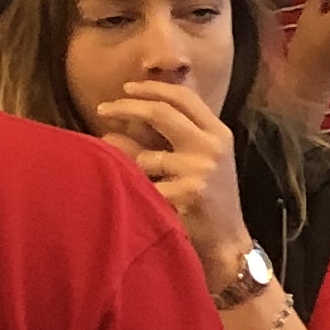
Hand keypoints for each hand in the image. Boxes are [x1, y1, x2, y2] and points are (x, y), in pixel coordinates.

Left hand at [96, 77, 247, 272]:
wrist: (227, 241)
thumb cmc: (209, 199)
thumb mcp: (203, 159)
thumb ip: (179, 133)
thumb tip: (130, 111)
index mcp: (219, 133)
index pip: (183, 98)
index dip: (152, 89)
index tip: (127, 88)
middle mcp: (212, 146)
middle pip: (161, 113)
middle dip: (126, 107)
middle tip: (102, 109)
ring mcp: (201, 169)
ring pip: (144, 156)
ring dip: (127, 166)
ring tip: (127, 178)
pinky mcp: (188, 193)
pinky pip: (144, 185)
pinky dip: (132, 191)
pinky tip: (134, 199)